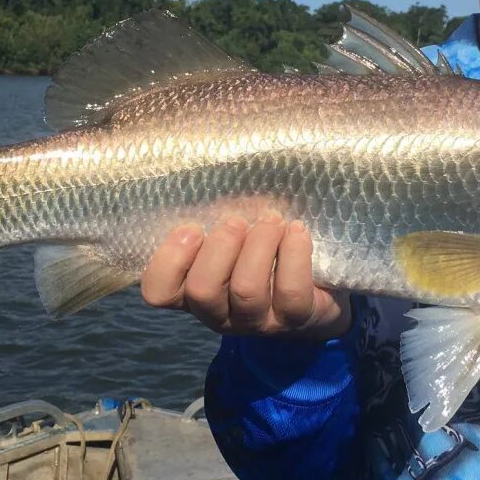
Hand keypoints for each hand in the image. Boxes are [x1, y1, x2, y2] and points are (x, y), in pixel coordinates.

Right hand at [140, 212, 351, 339]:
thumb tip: (209, 159)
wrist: (322, 281)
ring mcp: (257, 320)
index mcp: (192, 288)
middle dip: (220, 247)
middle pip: (202, 291)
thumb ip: (211, 206)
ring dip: (260, 246)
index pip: (158, 292)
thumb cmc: (263, 241)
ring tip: (273, 220)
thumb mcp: (233, 226)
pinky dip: (294, 254)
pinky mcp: (296, 319)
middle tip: (238, 221)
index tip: (191, 228)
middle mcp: (219, 311)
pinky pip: (291, 291)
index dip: (169, 261)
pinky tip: (297, 231)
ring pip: (247, 290)